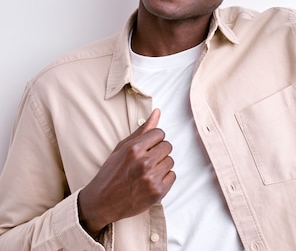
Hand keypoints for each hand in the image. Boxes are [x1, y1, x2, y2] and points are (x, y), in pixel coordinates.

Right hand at [78, 109, 174, 236]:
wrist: (102, 203)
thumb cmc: (111, 173)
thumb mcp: (122, 148)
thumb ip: (142, 130)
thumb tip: (157, 112)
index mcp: (134, 149)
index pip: (160, 133)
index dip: (154, 140)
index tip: (147, 147)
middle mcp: (143, 162)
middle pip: (167, 146)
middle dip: (159, 152)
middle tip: (146, 160)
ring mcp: (151, 178)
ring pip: (171, 161)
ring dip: (161, 165)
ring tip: (147, 172)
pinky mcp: (158, 192)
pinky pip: (172, 176)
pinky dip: (164, 179)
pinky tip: (150, 181)